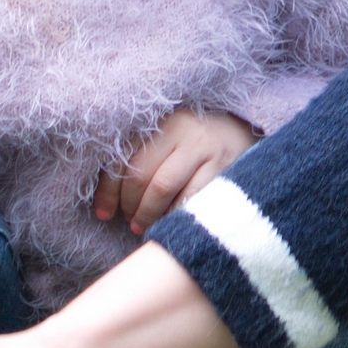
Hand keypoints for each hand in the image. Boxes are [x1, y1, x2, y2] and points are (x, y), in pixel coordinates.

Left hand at [94, 106, 257, 233]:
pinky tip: (171, 223)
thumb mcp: (167, 139)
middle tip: (130, 222)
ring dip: (149, 214)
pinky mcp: (223, 166)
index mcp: (158, 121)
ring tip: (145, 226)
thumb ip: (142, 158)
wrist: (244, 131)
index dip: (108, 191)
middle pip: (140, 175)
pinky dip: (175, 216)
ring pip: (162, 187)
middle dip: (130, 206)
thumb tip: (108, 202)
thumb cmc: (194, 142)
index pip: (121, 158)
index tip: (103, 214)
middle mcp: (180, 128)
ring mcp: (203, 146)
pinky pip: (191, 199)